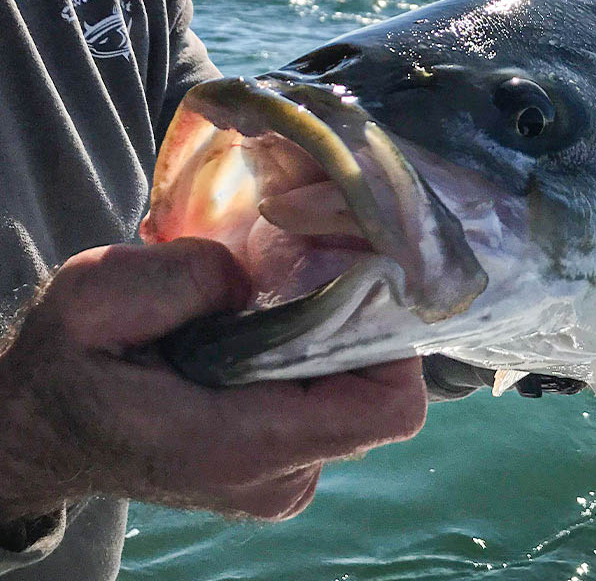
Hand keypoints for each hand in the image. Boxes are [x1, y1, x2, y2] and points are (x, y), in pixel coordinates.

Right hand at [0, 239, 426, 522]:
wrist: (42, 431)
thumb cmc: (70, 367)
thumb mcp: (98, 295)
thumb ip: (183, 276)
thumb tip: (251, 280)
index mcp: (245, 444)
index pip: (385, 408)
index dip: (391, 343)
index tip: (359, 284)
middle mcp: (280, 477)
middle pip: (374, 394)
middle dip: (353, 330)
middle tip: (307, 279)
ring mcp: (285, 479)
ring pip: (353, 398)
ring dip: (329, 346)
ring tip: (268, 313)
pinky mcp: (284, 467)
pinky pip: (330, 407)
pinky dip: (311, 367)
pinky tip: (261, 340)